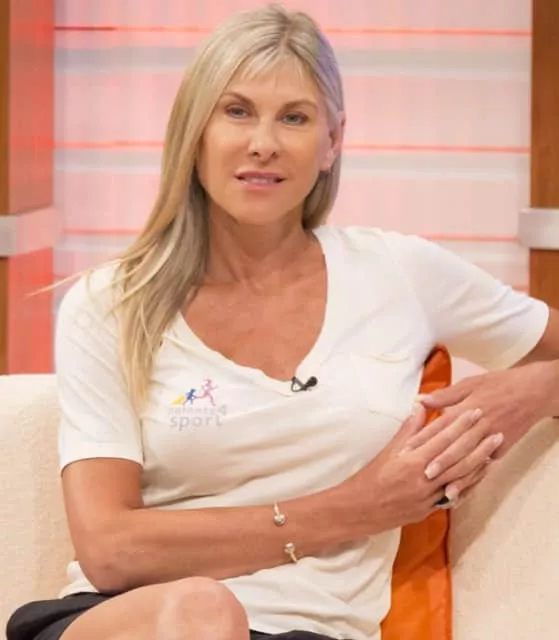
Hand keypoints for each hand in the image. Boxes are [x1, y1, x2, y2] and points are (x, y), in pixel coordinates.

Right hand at [341, 405, 501, 533]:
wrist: (360, 509)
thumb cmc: (370, 477)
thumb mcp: (388, 451)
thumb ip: (408, 430)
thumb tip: (421, 407)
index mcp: (412, 461)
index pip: (443, 439)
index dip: (461, 424)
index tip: (475, 411)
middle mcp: (424, 479)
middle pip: (458, 459)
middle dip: (479, 444)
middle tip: (496, 430)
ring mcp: (429, 497)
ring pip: (461, 478)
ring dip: (479, 464)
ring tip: (494, 451)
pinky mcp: (430, 510)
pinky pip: (455, 496)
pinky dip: (469, 485)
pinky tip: (479, 476)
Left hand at [409, 362, 556, 474]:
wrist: (533, 391)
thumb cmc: (498, 384)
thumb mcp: (471, 384)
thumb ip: (445, 395)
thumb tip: (420, 399)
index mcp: (469, 407)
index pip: (442, 425)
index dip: (425, 437)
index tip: (408, 449)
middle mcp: (480, 425)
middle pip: (457, 445)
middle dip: (441, 461)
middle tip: (423, 474)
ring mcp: (493, 438)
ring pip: (472, 459)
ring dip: (458, 475)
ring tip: (444, 490)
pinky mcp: (504, 447)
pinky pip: (487, 464)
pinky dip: (475, 477)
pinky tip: (464, 487)